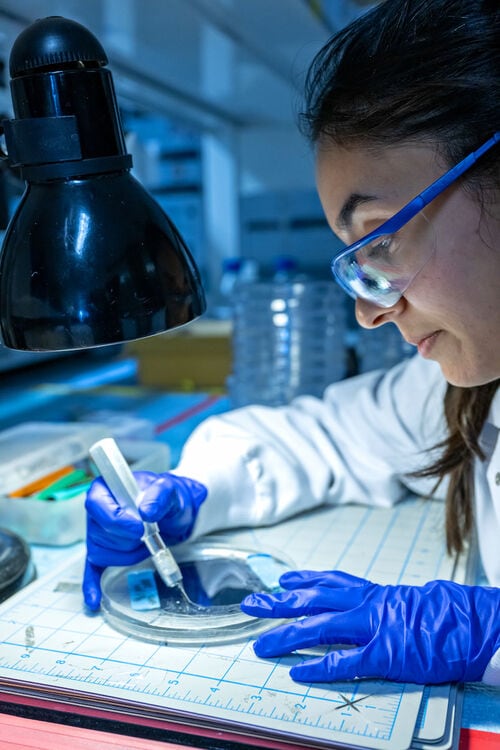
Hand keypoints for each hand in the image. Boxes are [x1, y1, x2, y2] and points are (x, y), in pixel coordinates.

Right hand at [83, 471, 206, 609]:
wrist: (175, 512)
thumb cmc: (167, 497)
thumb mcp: (170, 489)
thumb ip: (160, 495)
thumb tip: (146, 511)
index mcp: (106, 489)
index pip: (97, 506)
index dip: (117, 520)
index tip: (140, 527)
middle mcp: (97, 511)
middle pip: (101, 534)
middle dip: (130, 538)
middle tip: (150, 530)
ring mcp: (98, 533)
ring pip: (104, 554)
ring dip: (131, 553)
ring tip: (146, 539)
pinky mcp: (106, 551)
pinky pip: (93, 569)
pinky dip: (93, 583)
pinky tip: (94, 598)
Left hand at [240, 569, 499, 683]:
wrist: (465, 625)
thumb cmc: (437, 614)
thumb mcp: (401, 600)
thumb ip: (375, 601)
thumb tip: (355, 603)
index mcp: (371, 592)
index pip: (328, 581)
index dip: (302, 580)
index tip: (281, 580)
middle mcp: (364, 606)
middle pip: (312, 601)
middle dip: (279, 603)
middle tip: (252, 604)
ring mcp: (371, 630)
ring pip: (319, 630)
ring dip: (287, 637)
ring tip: (261, 645)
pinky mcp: (380, 656)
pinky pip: (342, 663)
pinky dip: (317, 669)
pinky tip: (297, 674)